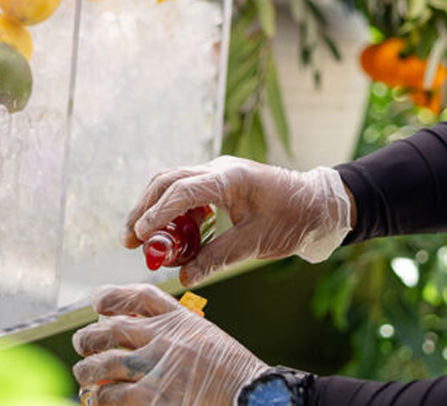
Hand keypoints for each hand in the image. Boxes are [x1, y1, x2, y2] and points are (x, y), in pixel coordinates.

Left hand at [73, 284, 267, 405]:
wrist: (252, 399)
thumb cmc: (235, 376)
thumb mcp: (208, 342)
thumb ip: (179, 337)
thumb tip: (144, 339)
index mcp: (182, 320)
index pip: (140, 297)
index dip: (114, 295)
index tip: (98, 300)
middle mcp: (165, 339)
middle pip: (114, 328)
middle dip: (90, 336)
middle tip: (82, 342)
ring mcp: (156, 368)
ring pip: (105, 362)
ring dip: (88, 369)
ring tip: (83, 373)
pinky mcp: (152, 399)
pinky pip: (113, 396)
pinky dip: (100, 397)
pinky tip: (97, 399)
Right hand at [123, 156, 352, 286]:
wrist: (317, 204)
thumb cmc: (293, 219)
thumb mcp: (256, 243)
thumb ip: (218, 257)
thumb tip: (185, 278)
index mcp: (228, 178)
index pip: (181, 192)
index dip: (157, 214)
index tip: (139, 236)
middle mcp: (218, 169)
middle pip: (167, 181)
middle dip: (144, 208)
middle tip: (129, 239)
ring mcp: (217, 173)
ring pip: (172, 183)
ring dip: (153, 207)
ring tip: (140, 238)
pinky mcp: (219, 183)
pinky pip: (185, 191)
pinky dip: (171, 210)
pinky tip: (168, 234)